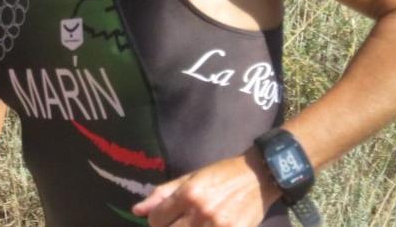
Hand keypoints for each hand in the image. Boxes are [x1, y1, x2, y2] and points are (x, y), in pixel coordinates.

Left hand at [131, 150, 281, 226]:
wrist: (259, 176)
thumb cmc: (222, 174)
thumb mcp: (190, 178)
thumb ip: (162, 194)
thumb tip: (136, 210)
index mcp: (188, 194)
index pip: (156, 219)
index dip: (156, 220)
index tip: (164, 217)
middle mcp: (201, 211)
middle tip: (178, 221)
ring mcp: (218, 226)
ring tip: (192, 222)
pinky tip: (205, 226)